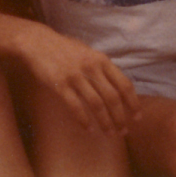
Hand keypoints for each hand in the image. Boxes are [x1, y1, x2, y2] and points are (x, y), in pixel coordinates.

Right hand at [23, 28, 140, 134]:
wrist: (38, 42)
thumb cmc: (64, 48)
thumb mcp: (88, 52)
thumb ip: (102, 67)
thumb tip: (117, 87)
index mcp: (101, 60)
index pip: (124, 84)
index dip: (133, 102)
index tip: (137, 117)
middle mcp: (91, 68)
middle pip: (112, 98)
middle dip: (120, 117)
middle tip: (123, 131)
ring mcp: (76, 76)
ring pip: (96, 104)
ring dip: (105, 122)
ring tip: (109, 134)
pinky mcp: (60, 85)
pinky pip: (76, 107)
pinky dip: (84, 121)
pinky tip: (88, 130)